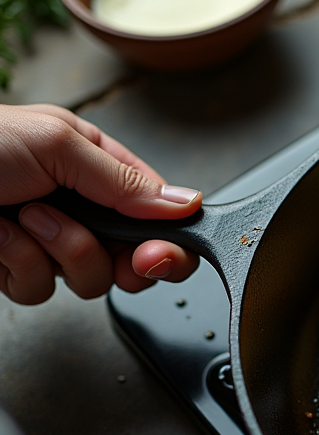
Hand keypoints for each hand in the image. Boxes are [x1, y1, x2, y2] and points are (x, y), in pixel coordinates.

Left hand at [0, 103, 201, 304]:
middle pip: (134, 258)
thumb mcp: (58, 143)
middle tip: (124, 258)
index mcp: (95, 167)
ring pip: (89, 279)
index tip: (162, 255)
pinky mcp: (13, 270)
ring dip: (59, 251)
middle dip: (125, 261)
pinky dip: (18, 263)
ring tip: (26, 218)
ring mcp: (45, 241)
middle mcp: (77, 207)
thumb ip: (125, 181)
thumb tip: (185, 203)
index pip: (158, 214)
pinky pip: (39, 291)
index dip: (170, 242)